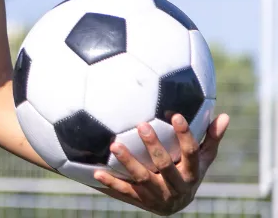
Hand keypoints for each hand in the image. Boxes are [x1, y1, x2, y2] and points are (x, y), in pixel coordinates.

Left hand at [95, 113, 229, 215]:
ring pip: (143, 179)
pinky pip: (125, 192)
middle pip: (165, 166)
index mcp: (191, 173)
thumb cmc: (188, 172)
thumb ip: (211, 139)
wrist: (174, 206)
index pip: (191, 153)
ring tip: (114, 144)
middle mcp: (176, 186)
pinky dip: (111, 183)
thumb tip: (225, 116)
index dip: (185, 135)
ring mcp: (158, 195)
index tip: (176, 115)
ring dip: (128, 162)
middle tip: (142, 125)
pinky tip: (97, 173)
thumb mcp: (202, 160)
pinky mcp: (141, 201)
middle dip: (154, 147)